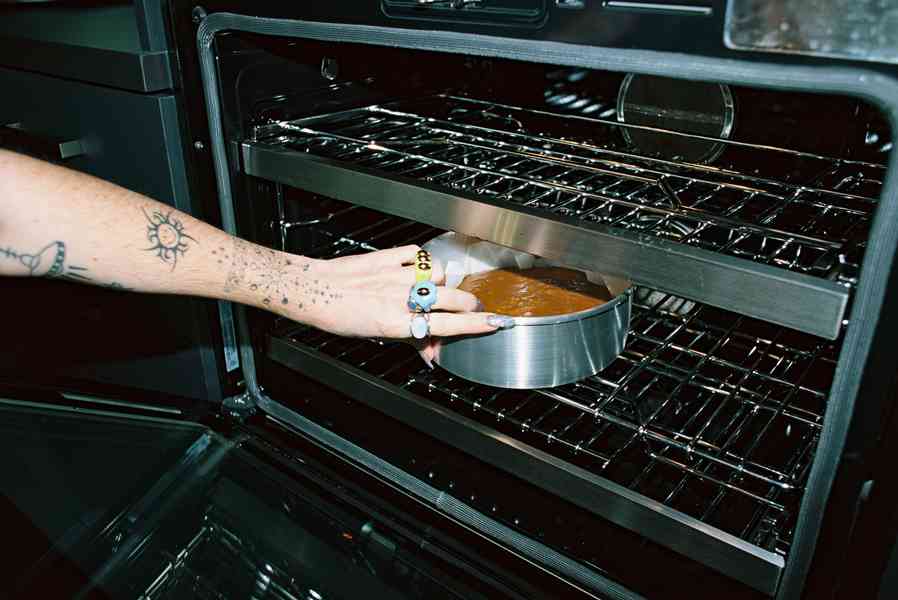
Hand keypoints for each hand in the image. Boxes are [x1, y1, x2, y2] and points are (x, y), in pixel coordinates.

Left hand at [283, 245, 508, 364]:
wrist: (315, 291)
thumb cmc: (343, 317)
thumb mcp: (378, 335)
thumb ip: (411, 340)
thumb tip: (433, 352)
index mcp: (397, 323)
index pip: (446, 325)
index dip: (475, 324)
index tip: (494, 322)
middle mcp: (399, 297)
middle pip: (450, 298)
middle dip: (469, 303)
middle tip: (472, 307)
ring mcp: (394, 274)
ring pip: (438, 273)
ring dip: (442, 281)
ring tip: (434, 287)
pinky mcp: (387, 256)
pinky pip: (418, 254)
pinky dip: (423, 261)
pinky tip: (417, 269)